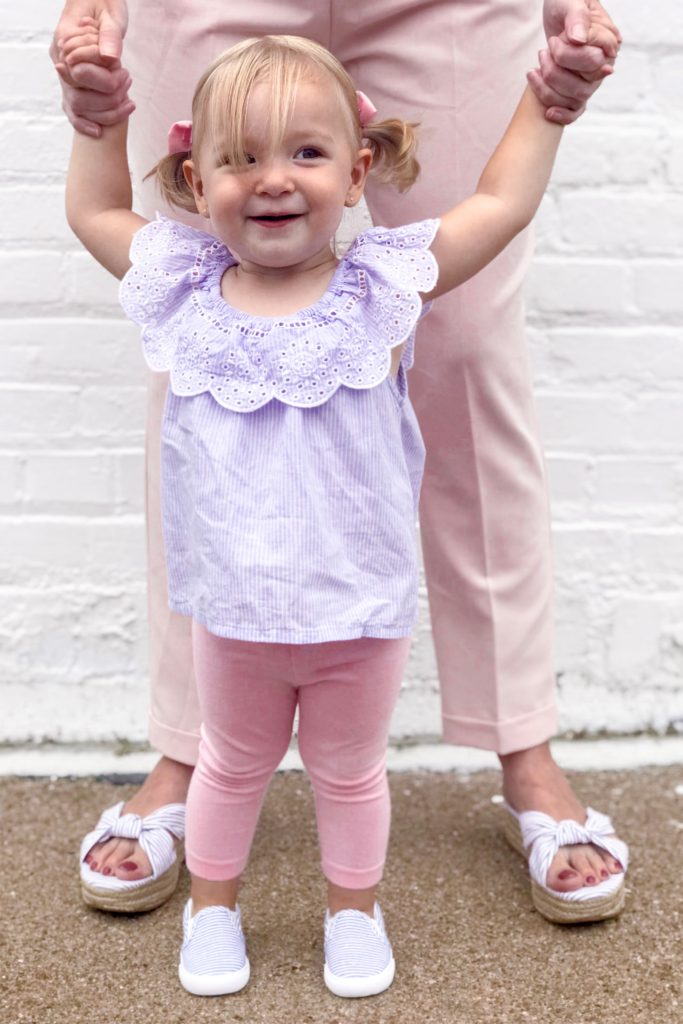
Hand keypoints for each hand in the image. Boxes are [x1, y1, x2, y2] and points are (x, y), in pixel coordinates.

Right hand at [50, 1, 131, 135]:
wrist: (97, 2)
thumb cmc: (104, 4)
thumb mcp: (110, 15)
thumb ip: (110, 36)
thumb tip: (112, 59)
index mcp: (64, 40)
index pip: (80, 73)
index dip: (103, 80)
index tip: (123, 73)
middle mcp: (60, 60)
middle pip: (78, 96)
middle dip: (108, 98)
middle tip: (128, 82)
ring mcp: (64, 75)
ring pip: (77, 107)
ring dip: (105, 111)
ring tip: (129, 100)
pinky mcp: (72, 85)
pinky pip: (72, 111)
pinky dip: (84, 124)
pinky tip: (100, 132)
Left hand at [529, 0, 621, 124]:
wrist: (557, 12)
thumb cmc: (566, 3)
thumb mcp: (571, 1)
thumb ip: (577, 17)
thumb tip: (579, 40)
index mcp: (609, 41)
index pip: (594, 60)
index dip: (570, 55)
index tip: (555, 40)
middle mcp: (604, 64)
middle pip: (585, 83)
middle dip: (557, 71)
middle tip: (544, 51)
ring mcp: (592, 81)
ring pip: (576, 98)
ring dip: (550, 87)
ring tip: (536, 67)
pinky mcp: (577, 92)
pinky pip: (575, 113)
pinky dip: (562, 115)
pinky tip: (547, 112)